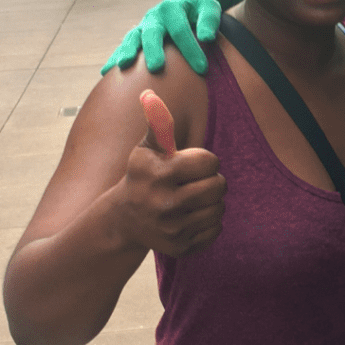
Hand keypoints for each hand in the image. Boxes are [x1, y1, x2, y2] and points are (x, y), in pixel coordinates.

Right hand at [101, 0, 222, 75]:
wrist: (185, 3)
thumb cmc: (199, 9)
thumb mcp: (210, 7)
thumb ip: (209, 20)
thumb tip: (207, 38)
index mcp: (172, 8)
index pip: (181, 30)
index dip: (191, 49)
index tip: (202, 69)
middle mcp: (154, 16)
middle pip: (152, 33)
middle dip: (153, 50)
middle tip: (156, 68)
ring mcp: (143, 26)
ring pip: (133, 38)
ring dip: (127, 52)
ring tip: (123, 67)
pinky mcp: (137, 35)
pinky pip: (124, 46)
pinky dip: (115, 57)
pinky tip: (106, 72)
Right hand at [120, 90, 224, 256]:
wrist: (125, 220)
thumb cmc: (143, 175)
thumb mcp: (146, 149)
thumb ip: (157, 123)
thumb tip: (150, 96)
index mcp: (158, 175)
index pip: (209, 162)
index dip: (205, 160)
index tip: (192, 164)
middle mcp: (163, 204)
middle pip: (218, 186)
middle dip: (212, 180)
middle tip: (198, 182)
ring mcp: (172, 230)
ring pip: (219, 208)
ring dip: (212, 201)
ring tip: (193, 199)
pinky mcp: (180, 248)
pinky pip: (216, 229)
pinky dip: (209, 222)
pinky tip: (191, 217)